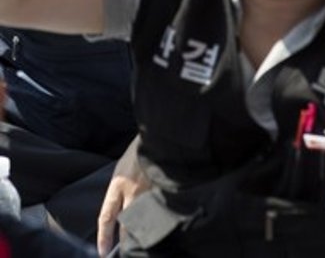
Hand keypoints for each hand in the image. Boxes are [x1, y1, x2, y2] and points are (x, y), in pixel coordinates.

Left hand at [97, 136, 150, 256]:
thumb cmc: (139, 151)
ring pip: (143, 220)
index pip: (107, 217)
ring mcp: (150, 192)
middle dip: (124, 242)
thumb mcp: (122, 170)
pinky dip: (157, 218)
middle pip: (126, 225)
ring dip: (141, 231)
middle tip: (122, 253)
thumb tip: (117, 214)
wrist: (159, 136)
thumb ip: (119, 191)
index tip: (103, 252)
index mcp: (119, 185)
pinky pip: (159, 210)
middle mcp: (133, 192)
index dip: (104, 237)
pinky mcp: (165, 190)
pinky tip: (159, 225)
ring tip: (140, 242)